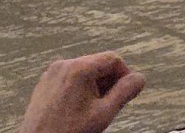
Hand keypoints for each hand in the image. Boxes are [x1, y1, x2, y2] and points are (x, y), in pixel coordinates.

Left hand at [18, 52, 145, 132]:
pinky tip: (79, 108)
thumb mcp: (105, 112)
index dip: (125, 75)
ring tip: (94, 108)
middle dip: (109, 82)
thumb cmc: (69, 131)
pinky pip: (71, 78)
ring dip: (96, 86)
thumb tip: (139, 78)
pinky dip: (80, 89)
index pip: (113, 59)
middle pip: (98, 64)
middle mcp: (63, 65)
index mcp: (79, 69)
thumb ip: (126, 91)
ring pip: (85, 71)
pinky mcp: (45, 83)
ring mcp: (51, 73)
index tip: (126, 93)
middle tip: (111, 104)